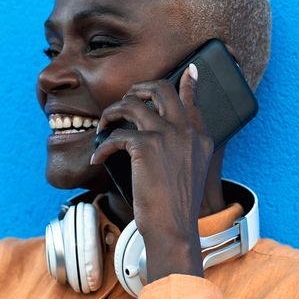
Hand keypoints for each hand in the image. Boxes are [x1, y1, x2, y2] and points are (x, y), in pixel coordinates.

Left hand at [88, 64, 214, 281]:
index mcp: (200, 138)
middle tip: (123, 102)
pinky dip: (102, 146)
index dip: (188, 82)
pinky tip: (98, 159)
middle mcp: (187, 131)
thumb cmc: (175, 208)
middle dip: (137, 89)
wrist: (173, 228)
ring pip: (132, 104)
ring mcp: (168, 135)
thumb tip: (155, 139)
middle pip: (160, 89)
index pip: (193, 100)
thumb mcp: (188, 175)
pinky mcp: (146, 146)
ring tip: (103, 128)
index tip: (188, 70)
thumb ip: (181, 151)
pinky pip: (116, 134)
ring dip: (111, 113)